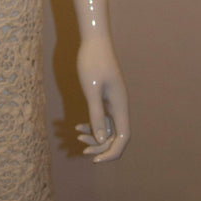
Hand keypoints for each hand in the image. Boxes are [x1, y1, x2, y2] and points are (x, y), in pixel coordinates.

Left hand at [75, 34, 129, 162]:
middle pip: (115, 136)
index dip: (112, 152)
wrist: (94, 40)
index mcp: (120, 106)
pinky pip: (102, 118)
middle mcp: (119, 106)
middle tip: (81, 149)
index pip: (123, 138)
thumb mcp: (91, 89)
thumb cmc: (92, 61)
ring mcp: (113, 102)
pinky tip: (78, 125)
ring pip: (108, 128)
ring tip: (77, 135)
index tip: (96, 160)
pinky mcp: (105, 96)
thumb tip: (100, 140)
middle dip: (100, 146)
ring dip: (94, 136)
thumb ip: (96, 114)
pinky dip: (92, 124)